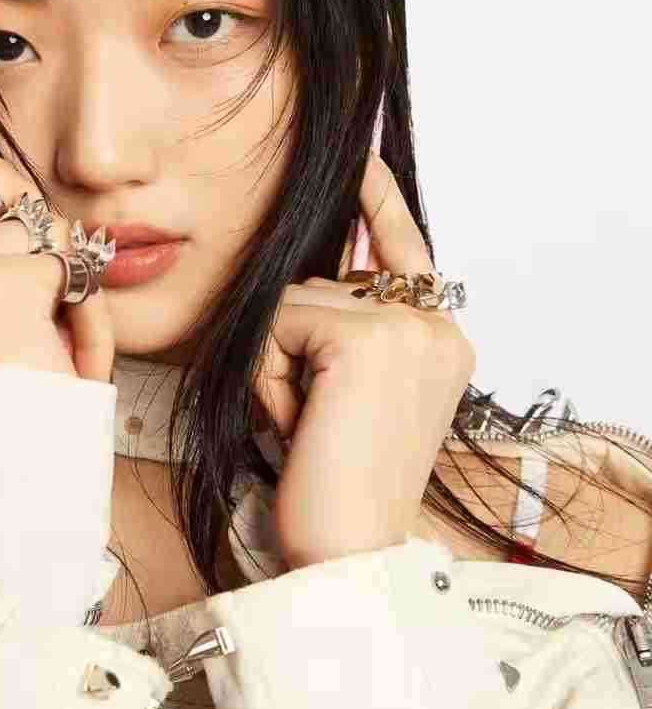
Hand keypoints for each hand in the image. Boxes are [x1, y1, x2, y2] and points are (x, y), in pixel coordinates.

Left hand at [251, 151, 475, 568]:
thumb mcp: (347, 396)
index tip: (361, 158)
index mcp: (441, 340)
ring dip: (274, 364)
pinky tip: (295, 423)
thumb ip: (343, 331)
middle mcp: (437, 326)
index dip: (378, 203)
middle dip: (290, 347)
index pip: (403, 251)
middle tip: (310, 422)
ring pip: (290, 299)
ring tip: (304, 427)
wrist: (348, 550)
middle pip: (322, 281)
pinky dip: (265, 373)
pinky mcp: (369, 336)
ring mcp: (409, 327)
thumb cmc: (335, 487)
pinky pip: (274, 322)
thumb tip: (301, 276)